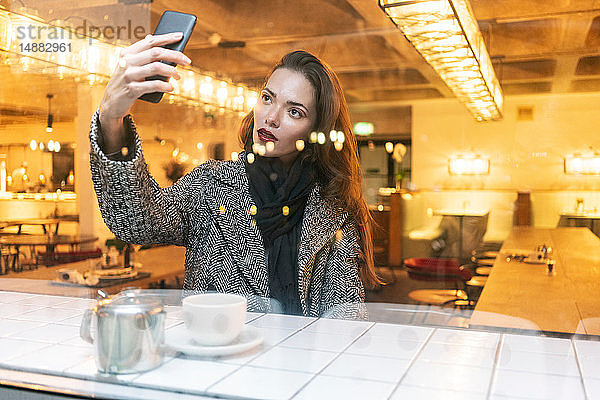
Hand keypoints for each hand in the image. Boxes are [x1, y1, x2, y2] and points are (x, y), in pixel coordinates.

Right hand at [98, 32, 191, 150]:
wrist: (112, 103)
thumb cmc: (126, 82)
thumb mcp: (130, 65)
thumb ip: (140, 53)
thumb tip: (152, 37)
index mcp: (128, 53)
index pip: (150, 41)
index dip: (166, 37)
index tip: (180, 36)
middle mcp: (127, 61)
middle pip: (156, 53)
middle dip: (175, 55)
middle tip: (187, 61)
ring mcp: (129, 75)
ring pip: (156, 67)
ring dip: (172, 71)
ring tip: (178, 77)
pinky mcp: (132, 89)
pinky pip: (153, 85)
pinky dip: (165, 86)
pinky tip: (171, 88)